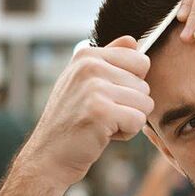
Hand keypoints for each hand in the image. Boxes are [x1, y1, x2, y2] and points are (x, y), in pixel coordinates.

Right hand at [16, 36, 153, 188]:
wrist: (49, 155)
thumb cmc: (72, 119)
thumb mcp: (86, 82)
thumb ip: (110, 59)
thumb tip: (134, 40)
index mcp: (87, 55)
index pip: (141, 61)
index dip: (131, 85)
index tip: (106, 96)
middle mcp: (89, 66)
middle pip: (145, 85)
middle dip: (130, 105)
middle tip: (101, 114)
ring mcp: (94, 88)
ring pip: (145, 103)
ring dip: (128, 120)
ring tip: (102, 123)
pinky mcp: (100, 111)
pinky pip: (138, 121)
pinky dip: (126, 133)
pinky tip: (103, 134)